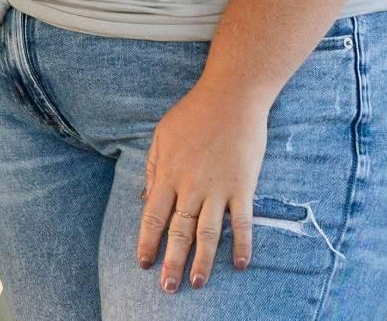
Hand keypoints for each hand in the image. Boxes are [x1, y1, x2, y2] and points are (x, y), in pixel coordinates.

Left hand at [137, 80, 270, 291]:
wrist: (231, 97)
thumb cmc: (193, 114)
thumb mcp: (162, 136)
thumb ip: (153, 169)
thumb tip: (145, 200)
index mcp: (168, 174)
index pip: (153, 216)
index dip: (147, 242)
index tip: (143, 263)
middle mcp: (191, 186)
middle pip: (179, 232)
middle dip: (172, 262)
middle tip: (167, 289)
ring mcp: (218, 189)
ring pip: (208, 234)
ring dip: (203, 262)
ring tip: (197, 284)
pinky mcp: (243, 187)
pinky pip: (243, 222)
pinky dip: (243, 245)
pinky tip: (241, 265)